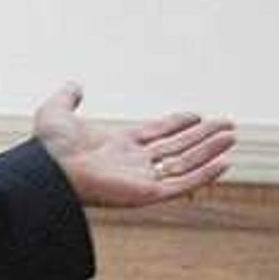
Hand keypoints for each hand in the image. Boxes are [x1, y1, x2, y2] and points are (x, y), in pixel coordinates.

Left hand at [32, 82, 235, 209]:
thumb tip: (75, 84)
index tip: (197, 115)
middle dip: (203, 136)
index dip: (177, 124)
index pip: (156, 134)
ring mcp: (140, 179)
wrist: (46, 172)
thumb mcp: (56, 113)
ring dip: (209, 151)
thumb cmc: (46, 149)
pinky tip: (225, 162)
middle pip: (176, 147)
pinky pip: (182, 184)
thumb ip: (67, 97)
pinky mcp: (146, 195)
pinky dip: (204, 174)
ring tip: (232, 136)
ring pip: (185, 163)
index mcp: (117, 146)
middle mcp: (132, 163)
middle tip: (228, 125)